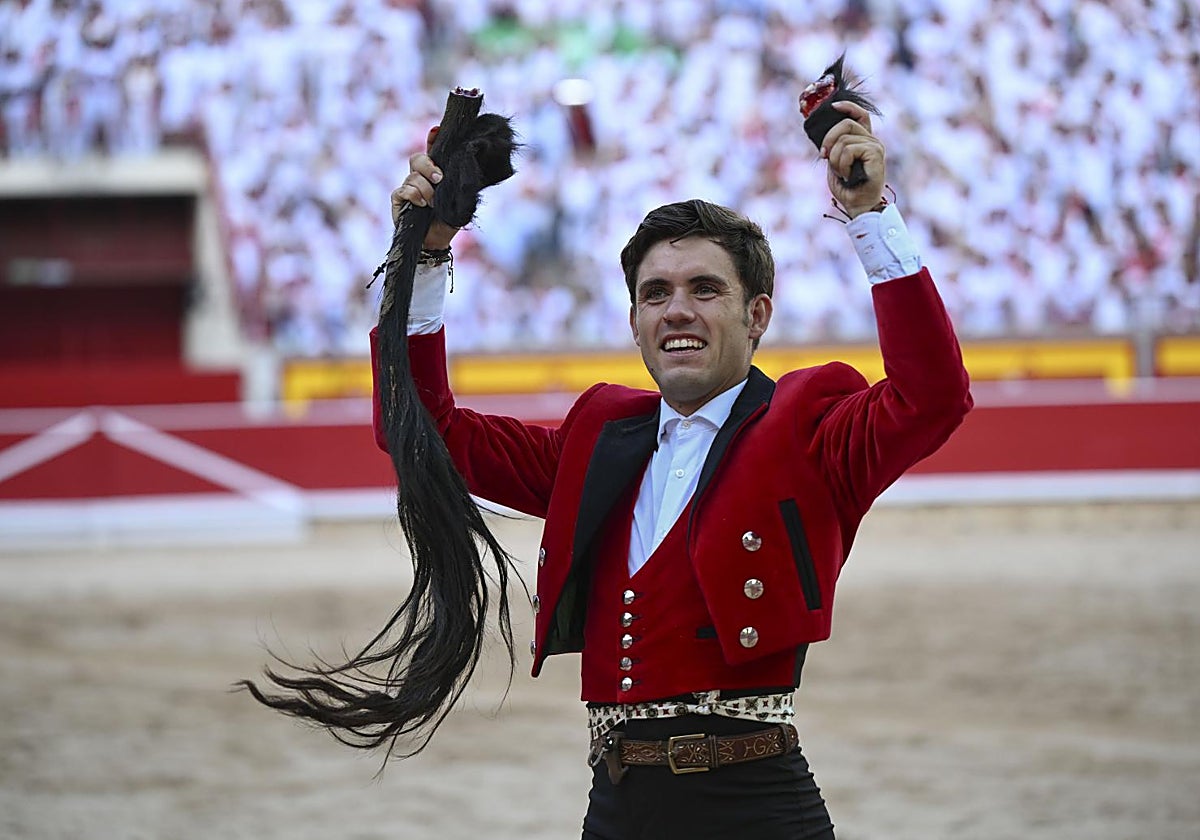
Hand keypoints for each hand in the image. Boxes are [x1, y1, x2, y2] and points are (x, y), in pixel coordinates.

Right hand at [391, 126, 458, 249]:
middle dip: (429, 165)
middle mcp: (419, 177)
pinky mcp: (398, 200)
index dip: (433, 139)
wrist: (436, 241)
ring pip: (412, 176)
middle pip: (417, 159)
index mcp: (435, 173)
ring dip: (425, 189)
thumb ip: (459, 180)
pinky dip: (414, 195)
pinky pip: (403, 190)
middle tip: (440, 179)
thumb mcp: (459, 198)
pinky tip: (421, 204)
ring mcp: (407, 187)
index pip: (432, 151)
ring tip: (433, 203)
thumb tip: (466, 162)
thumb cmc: (449, 220)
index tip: (437, 130)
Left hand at [820, 101, 885, 217]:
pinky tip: (847, 175)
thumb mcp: (835, 163)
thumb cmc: (847, 188)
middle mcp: (872, 140)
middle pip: (846, 123)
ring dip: (835, 159)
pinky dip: (841, 164)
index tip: (833, 106)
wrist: (858, 205)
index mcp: (863, 140)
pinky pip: (849, 150)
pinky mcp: (875, 153)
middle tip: (824, 156)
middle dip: (829, 139)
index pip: (860, 114)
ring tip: (841, 173)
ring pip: (844, 139)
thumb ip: (834, 147)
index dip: (847, 106)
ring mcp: (875, 146)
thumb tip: (824, 135)